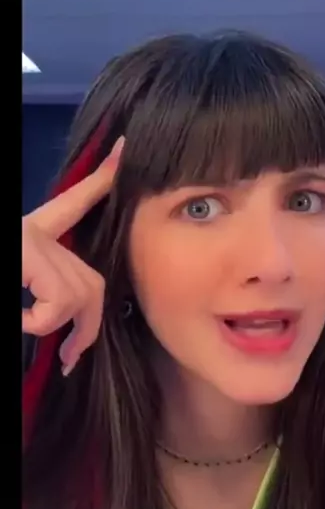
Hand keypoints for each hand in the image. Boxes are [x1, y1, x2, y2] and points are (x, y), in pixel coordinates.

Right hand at [22, 137, 123, 373]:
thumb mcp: (27, 278)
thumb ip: (44, 289)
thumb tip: (74, 338)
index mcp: (28, 234)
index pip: (72, 204)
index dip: (100, 182)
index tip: (123, 150)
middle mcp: (30, 232)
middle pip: (90, 279)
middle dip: (89, 325)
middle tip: (70, 358)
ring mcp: (28, 239)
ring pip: (77, 293)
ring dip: (54, 325)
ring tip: (26, 329)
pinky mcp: (25, 248)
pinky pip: (57, 299)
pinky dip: (39, 322)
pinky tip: (18, 320)